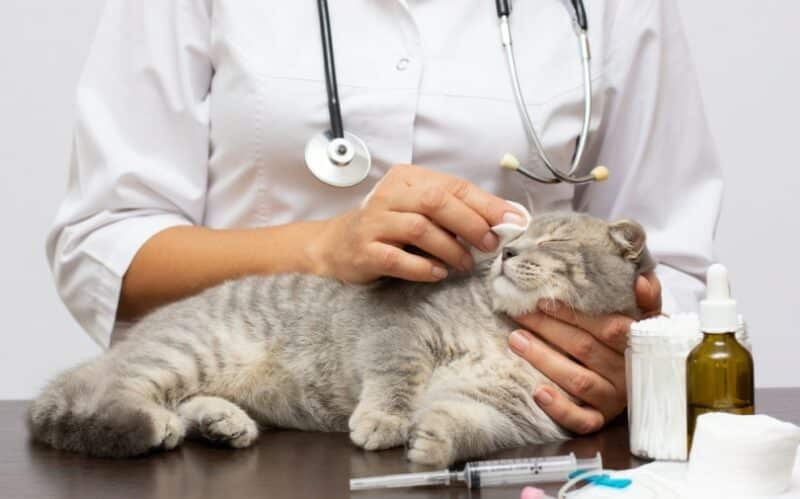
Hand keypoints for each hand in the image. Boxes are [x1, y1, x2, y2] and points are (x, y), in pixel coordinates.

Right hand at [309, 165, 523, 282]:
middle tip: (489, 244)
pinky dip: (423, 268)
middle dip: (470, 224)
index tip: (514, 221)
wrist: (335, 246)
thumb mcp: (418, 211)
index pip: (453, 186)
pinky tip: (438, 273)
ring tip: (465, 264)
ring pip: (420, 229)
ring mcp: (374, 222)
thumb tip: (504, 220)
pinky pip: (398, 258)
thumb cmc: (388, 228)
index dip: (487, 204)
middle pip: (437, 202)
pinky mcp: (364, 250)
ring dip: (450, 248)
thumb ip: (454, 212)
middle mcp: (389, 195)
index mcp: (408, 179)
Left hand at [508, 272, 661, 433]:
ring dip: (544, 359)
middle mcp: (628, 372)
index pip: (609, 327)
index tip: (543, 301)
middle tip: (519, 314)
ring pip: (579, 380)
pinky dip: (559, 408)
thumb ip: (647, 297)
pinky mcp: (601, 419)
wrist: (653, 384)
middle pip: (585, 349)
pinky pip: (581, 420)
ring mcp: (614, 398)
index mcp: (640, 344)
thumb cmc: (635, 341)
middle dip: (548, 329)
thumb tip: (640, 281)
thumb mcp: (646, 317)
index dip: (575, 314)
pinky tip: (537, 393)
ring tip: (516, 340)